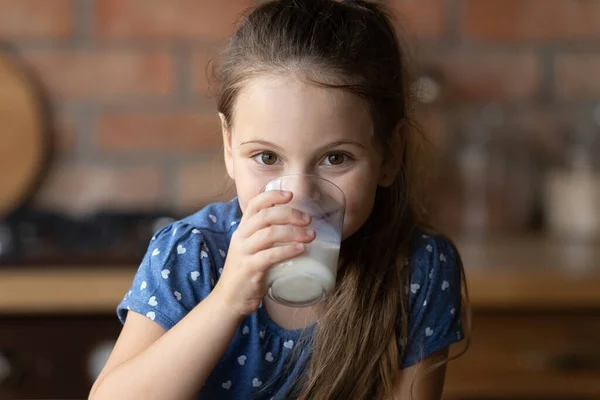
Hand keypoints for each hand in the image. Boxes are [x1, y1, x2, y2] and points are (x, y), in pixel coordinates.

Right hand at [212, 190, 313, 315]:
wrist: (229, 299)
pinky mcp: (249, 269)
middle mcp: (241, 237)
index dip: (272, 196)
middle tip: (308, 219)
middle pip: (265, 216)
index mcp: (242, 229)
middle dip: (290, 214)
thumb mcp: (253, 250)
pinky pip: (270, 256)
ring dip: (293, 232)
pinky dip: (287, 251)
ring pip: (269, 234)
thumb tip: (298, 229)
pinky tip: (301, 250)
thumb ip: (268, 238)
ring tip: (311, 235)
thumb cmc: (247, 273)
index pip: (254, 204)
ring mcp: (244, 253)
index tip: (291, 195)